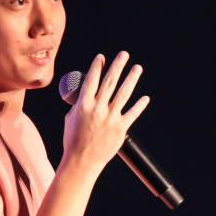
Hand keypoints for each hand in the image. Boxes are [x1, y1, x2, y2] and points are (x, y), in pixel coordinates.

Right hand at [62, 52, 149, 175]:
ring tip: (137, 68)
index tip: (102, 56)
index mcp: (83, 104)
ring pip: (124, 94)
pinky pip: (132, 114)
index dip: (97, 66)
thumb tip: (84, 95)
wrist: (81, 161)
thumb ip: (79, 105)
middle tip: (124, 54)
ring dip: (131, 79)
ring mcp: (110, 118)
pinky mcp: (120, 129)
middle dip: (117, 66)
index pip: (91, 80)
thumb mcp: (70, 118)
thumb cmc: (73, 140)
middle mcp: (98, 109)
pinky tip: (145, 98)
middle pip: (110, 82)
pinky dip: (139, 106)